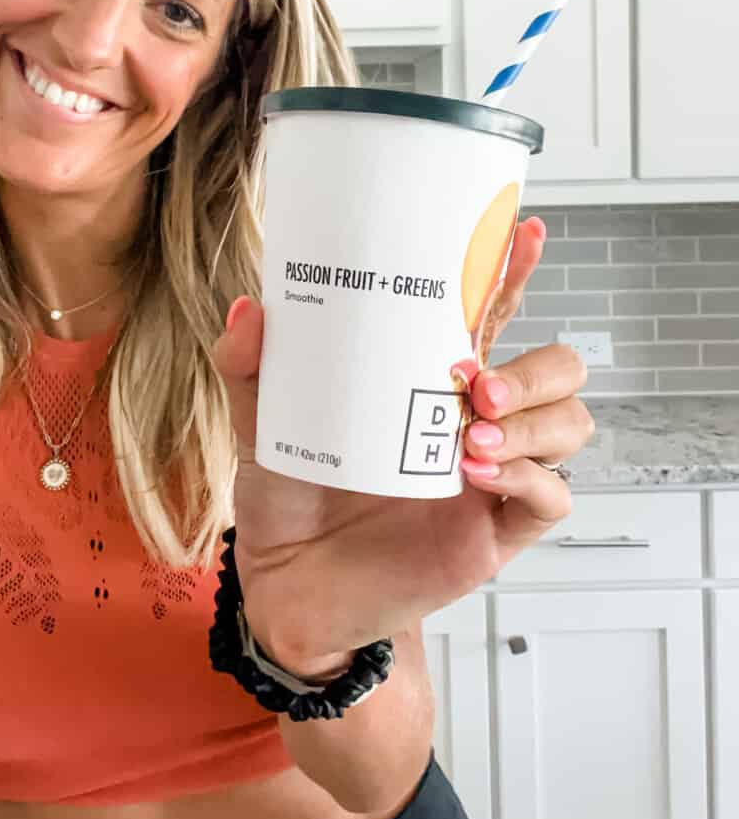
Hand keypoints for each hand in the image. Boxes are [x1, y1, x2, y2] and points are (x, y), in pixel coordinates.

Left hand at [211, 219, 594, 676]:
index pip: (490, 315)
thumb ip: (250, 369)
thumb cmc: (288, 498)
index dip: (513, 274)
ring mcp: (491, 473)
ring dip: (532, 419)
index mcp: (427, 380)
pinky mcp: (494, 530)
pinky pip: (550, 496)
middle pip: (557, 370)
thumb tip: (249, 311)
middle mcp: (471, 419)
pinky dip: (526, 477)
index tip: (524, 234)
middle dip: (535, 367)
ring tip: (469, 430)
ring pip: (568, 424)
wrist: (288, 585)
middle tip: (475, 381)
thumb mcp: (262, 424)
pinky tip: (477, 472)